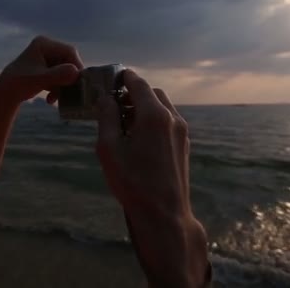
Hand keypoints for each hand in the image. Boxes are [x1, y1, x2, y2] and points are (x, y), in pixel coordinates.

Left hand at [0, 35, 83, 104]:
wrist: (4, 94)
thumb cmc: (18, 84)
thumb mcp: (39, 80)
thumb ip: (57, 75)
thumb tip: (75, 72)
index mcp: (43, 44)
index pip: (69, 52)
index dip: (76, 66)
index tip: (80, 82)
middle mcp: (46, 48)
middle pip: (68, 62)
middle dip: (68, 79)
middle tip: (71, 93)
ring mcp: (46, 58)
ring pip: (65, 71)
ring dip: (62, 86)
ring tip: (56, 99)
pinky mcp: (46, 69)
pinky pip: (59, 77)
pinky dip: (57, 88)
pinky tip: (50, 99)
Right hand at [96, 69, 209, 286]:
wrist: (163, 213)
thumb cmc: (132, 181)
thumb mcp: (109, 147)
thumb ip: (106, 117)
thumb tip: (105, 98)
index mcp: (153, 115)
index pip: (138, 83)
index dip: (123, 77)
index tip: (110, 78)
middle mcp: (172, 118)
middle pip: (152, 93)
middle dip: (133, 93)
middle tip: (114, 105)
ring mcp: (181, 132)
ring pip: (162, 107)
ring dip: (144, 107)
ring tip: (124, 123)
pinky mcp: (184, 145)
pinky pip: (168, 121)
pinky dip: (153, 120)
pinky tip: (139, 138)